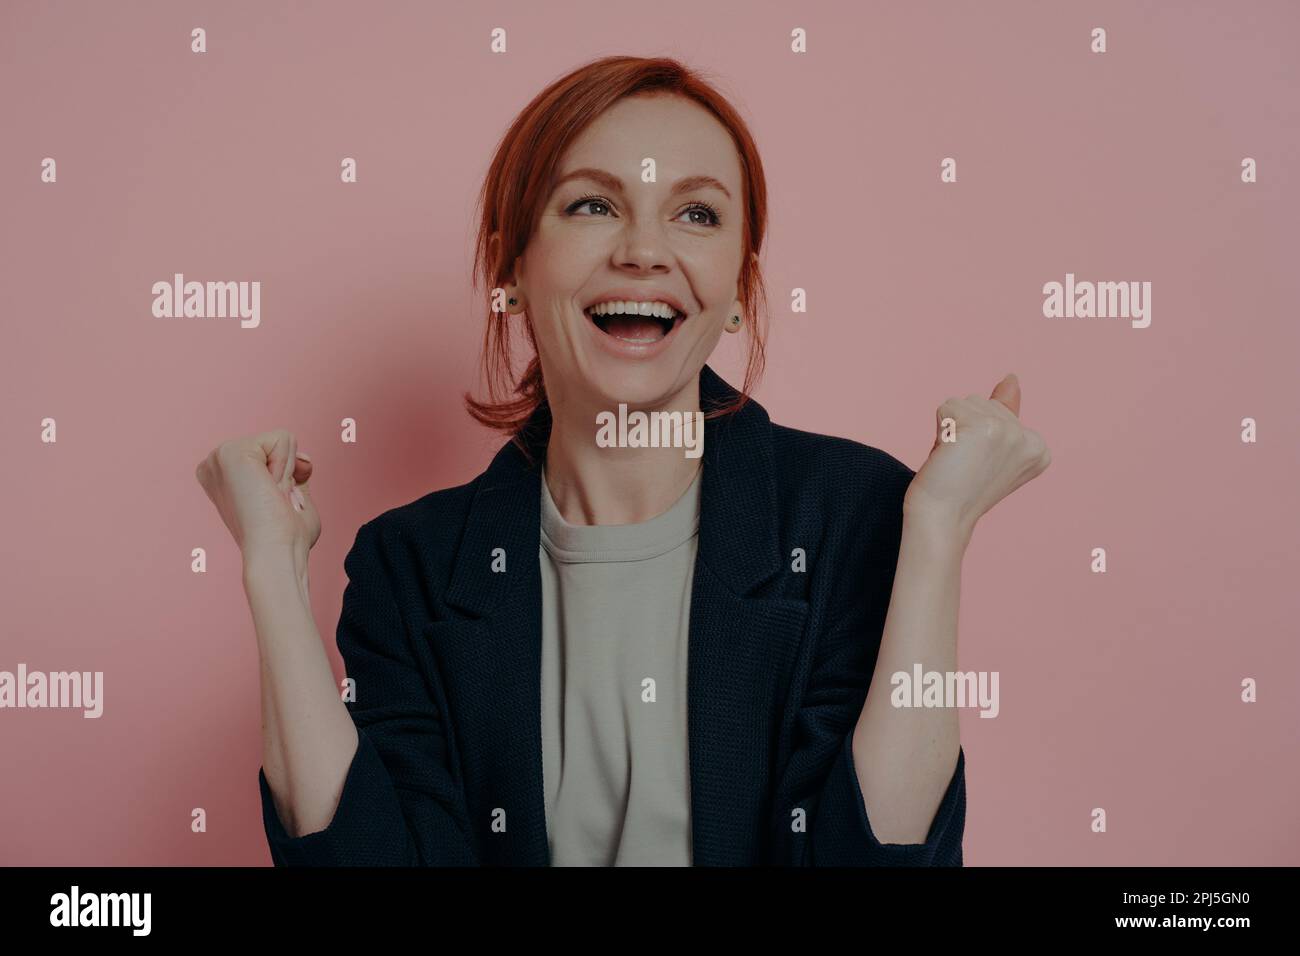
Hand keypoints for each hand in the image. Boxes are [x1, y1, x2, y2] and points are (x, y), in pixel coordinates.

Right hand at [195, 428, 320, 561]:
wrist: (275, 553)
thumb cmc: (286, 539)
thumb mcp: (293, 498)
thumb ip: (295, 474)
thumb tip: (303, 459)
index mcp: (223, 477)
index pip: (272, 454)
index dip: (286, 478)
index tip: (274, 505)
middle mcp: (214, 465)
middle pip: (277, 443)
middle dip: (287, 473)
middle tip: (275, 503)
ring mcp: (219, 456)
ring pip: (281, 441)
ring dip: (287, 472)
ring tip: (271, 499)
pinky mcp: (230, 452)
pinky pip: (283, 439)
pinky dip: (287, 467)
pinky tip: (270, 489)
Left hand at [903, 374, 1050, 540]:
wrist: (942, 518)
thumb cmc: (959, 487)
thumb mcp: (988, 449)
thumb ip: (1004, 413)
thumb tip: (1012, 377)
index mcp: (1039, 447)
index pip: (997, 412)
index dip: (975, 437)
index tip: (977, 467)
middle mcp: (1031, 438)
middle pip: (982, 402)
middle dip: (963, 429)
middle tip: (963, 464)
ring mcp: (1010, 432)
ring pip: (965, 402)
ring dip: (951, 429)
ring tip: (956, 460)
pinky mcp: (984, 428)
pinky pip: (948, 407)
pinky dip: (939, 429)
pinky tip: (948, 454)